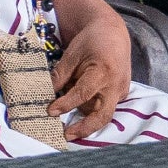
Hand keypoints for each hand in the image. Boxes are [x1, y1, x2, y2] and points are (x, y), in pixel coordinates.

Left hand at [47, 13, 131, 141]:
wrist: (113, 32)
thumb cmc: (91, 41)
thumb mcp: (72, 54)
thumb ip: (61, 75)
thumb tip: (46, 94)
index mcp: (103, 71)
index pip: (83, 94)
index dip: (66, 104)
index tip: (50, 111)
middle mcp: (115, 85)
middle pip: (102, 116)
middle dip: (84, 129)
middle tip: (65, 135)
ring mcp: (121, 91)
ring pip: (102, 113)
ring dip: (85, 118)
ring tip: (67, 119)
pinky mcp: (121, 93)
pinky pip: (105, 107)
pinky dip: (90, 110)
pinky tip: (77, 107)